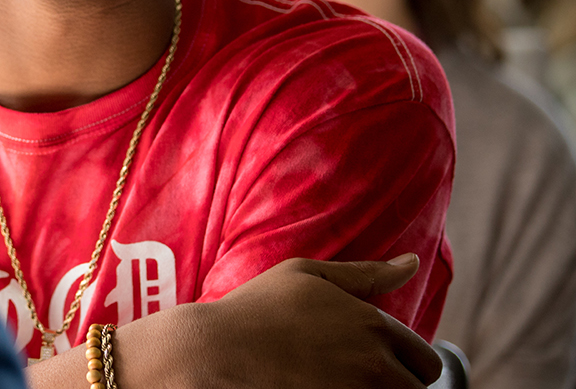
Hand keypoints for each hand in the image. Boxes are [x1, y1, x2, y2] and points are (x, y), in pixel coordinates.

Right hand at [25, 256, 442, 388]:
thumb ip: (365, 273)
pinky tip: (322, 387)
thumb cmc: (257, 307)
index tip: (374, 363)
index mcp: (375, 325)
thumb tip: (412, 263)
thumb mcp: (307, 275)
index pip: (426, 362)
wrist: (214, 350)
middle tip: (357, 376)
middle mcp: (375, 365)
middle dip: (397, 385)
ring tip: (338, 380)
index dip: (404, 364)